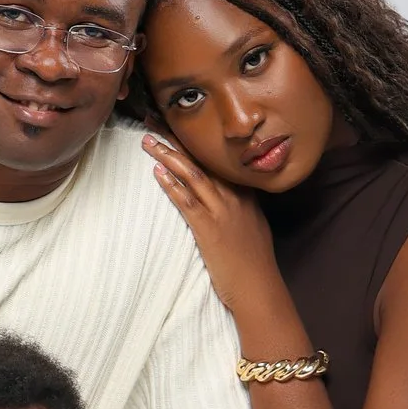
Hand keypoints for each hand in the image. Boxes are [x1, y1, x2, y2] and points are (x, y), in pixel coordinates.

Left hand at [142, 132, 279, 314]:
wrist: (260, 289)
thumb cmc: (254, 262)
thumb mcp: (253, 226)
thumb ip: (241, 207)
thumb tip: (227, 197)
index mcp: (244, 194)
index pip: (215, 159)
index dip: (192, 140)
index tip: (174, 124)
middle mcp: (234, 197)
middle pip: (201, 160)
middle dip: (175, 138)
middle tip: (153, 119)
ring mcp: (223, 211)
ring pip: (193, 175)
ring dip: (169, 155)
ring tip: (148, 140)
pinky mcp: (209, 229)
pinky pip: (188, 202)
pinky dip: (172, 185)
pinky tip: (157, 173)